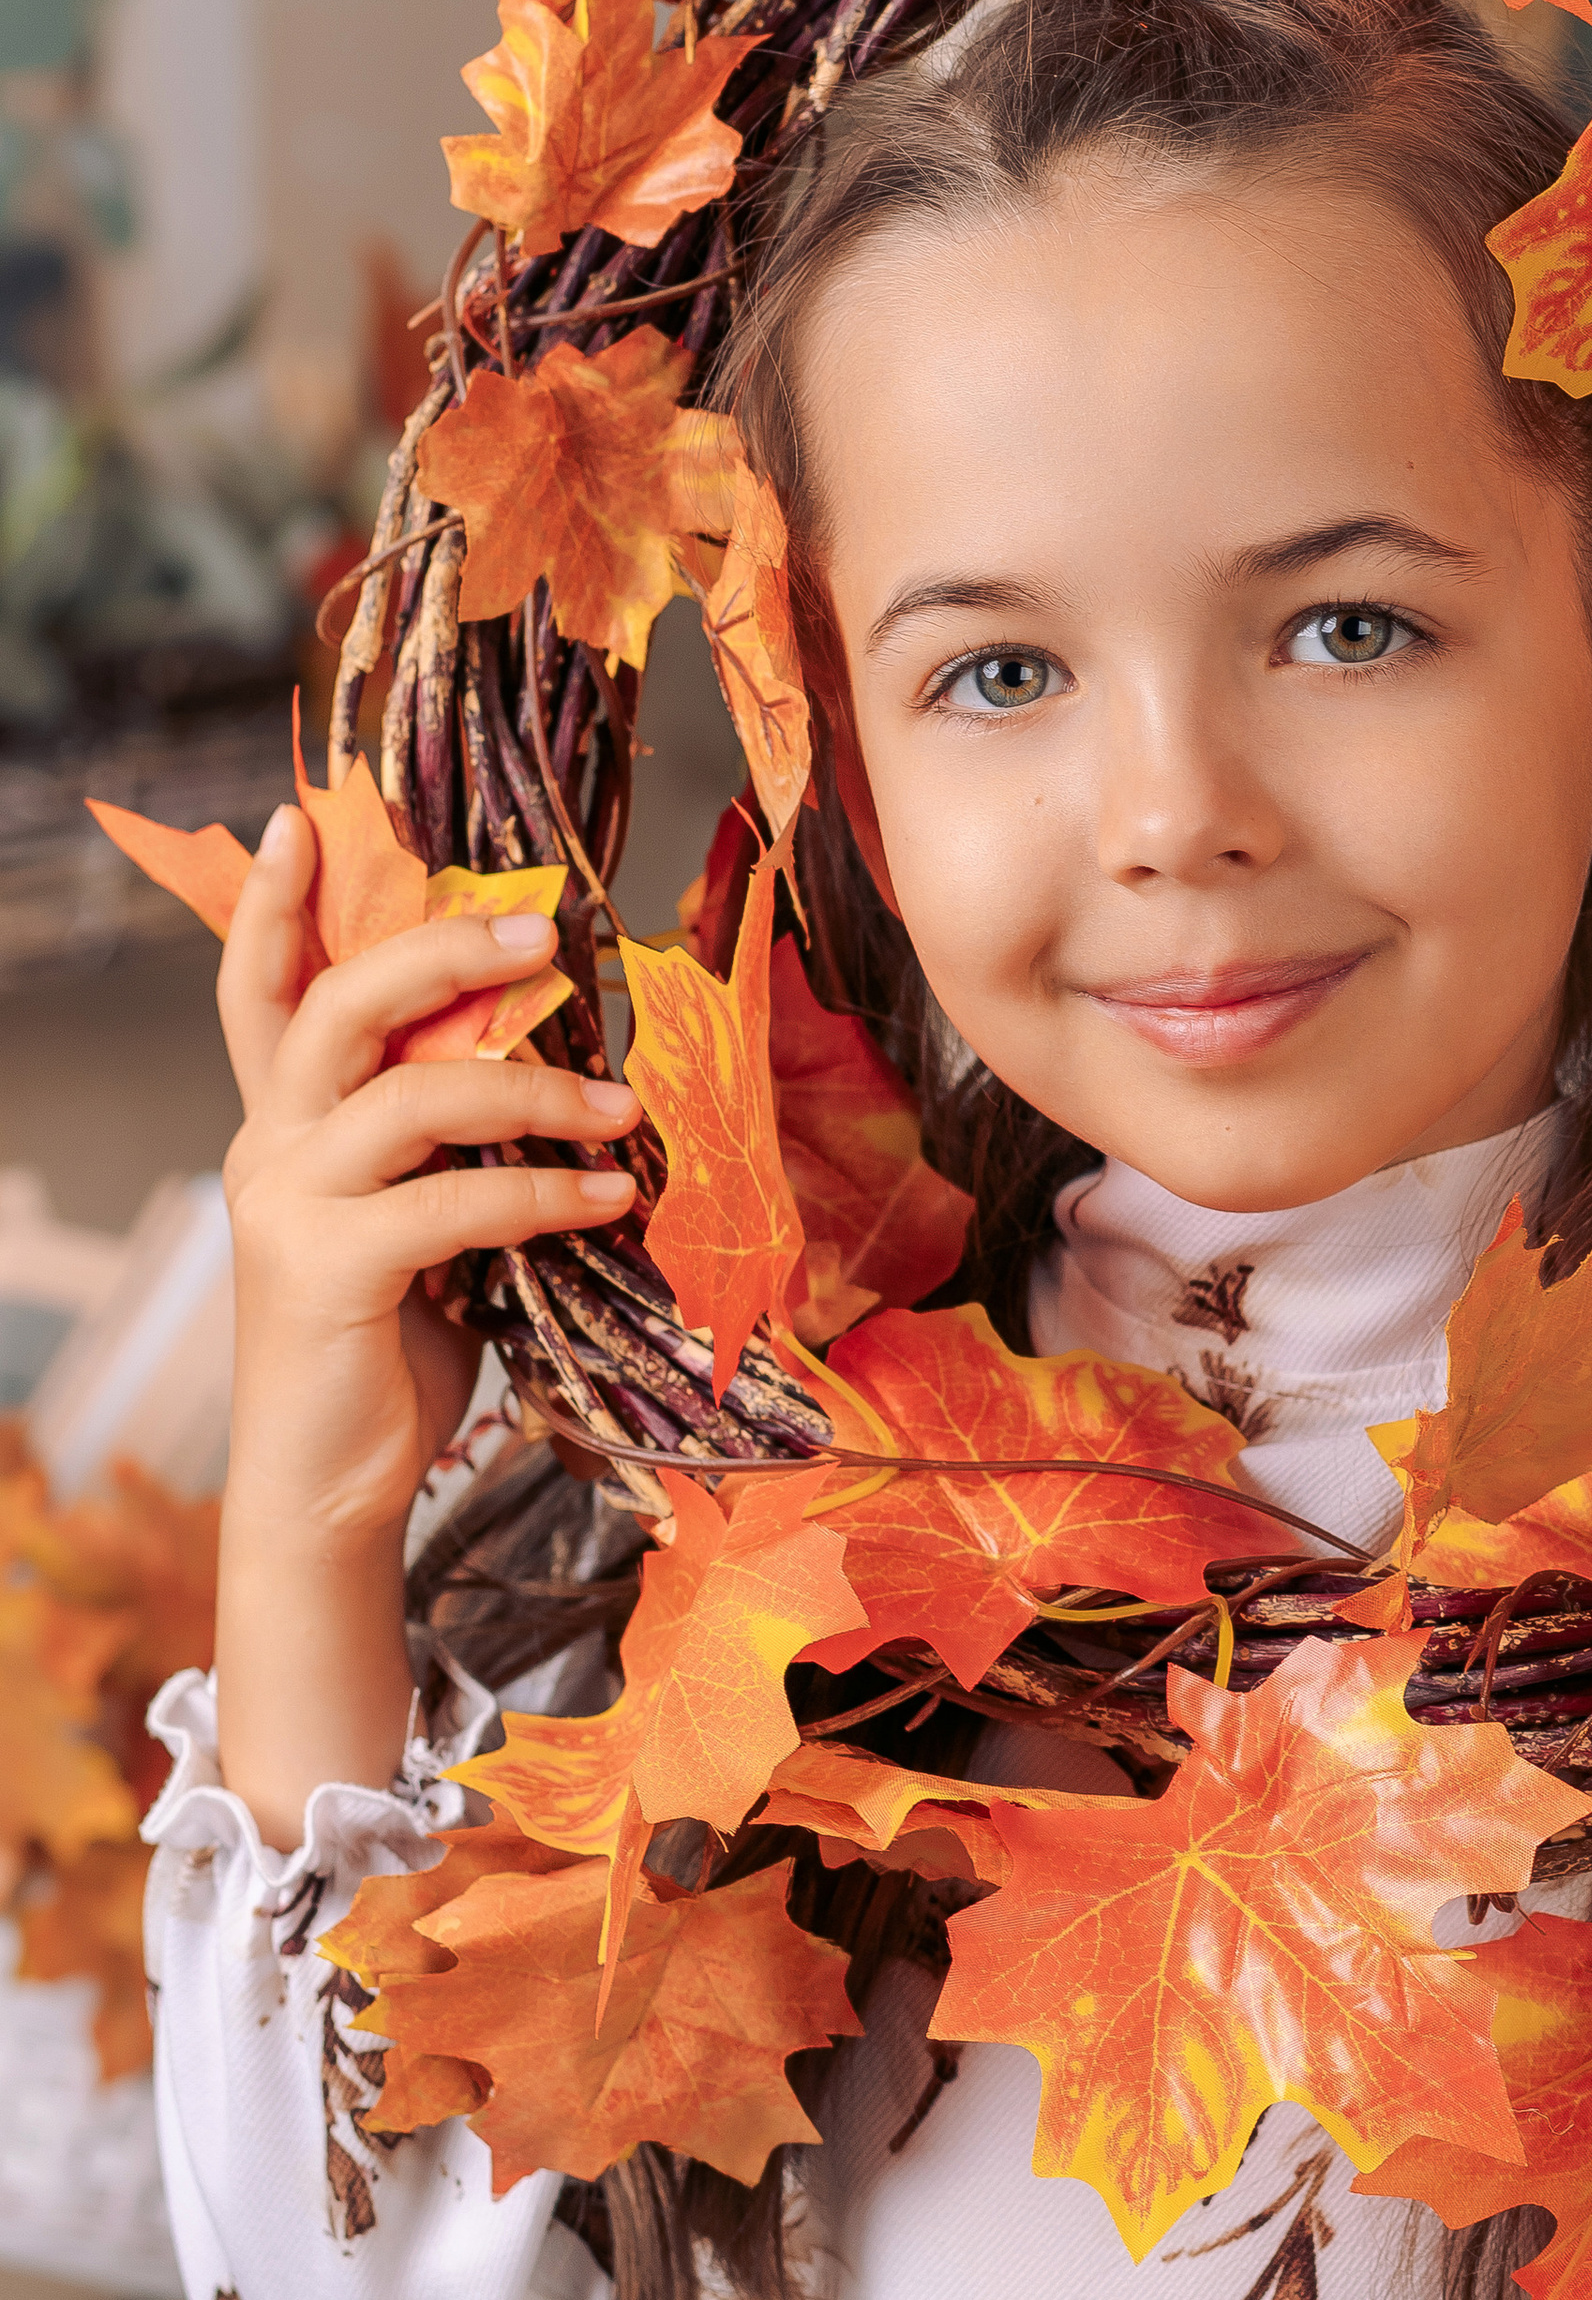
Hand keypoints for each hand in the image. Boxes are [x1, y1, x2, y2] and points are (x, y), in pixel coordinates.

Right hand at [213, 802, 641, 1839]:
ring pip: (411, 1097)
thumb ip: (440, 1139)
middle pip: (339, 1006)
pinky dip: (545, 1191)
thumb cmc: (387, 1340)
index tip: (300, 816)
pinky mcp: (329, 1272)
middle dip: (442, 952)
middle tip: (542, 933)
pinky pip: (455, 1203)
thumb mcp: (411, 1215)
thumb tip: (548, 1056)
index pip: (259, 988)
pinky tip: (611, 1196)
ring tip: (625, 1110)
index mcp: (281, 1120)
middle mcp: (267, 1145)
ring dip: (534, 1090)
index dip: (274, 903)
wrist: (331, 1483)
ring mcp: (289, 1205)